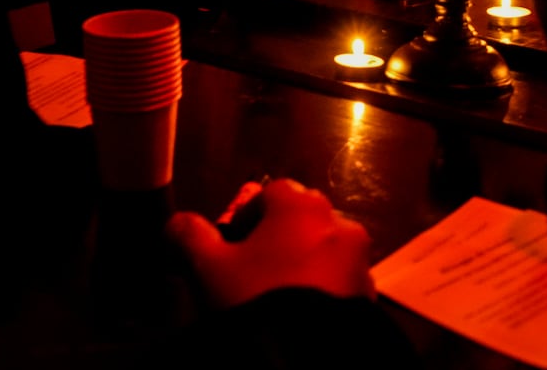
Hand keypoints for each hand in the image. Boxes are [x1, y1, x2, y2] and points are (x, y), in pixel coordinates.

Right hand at [167, 178, 374, 307]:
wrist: (305, 360)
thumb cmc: (256, 298)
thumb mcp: (208, 268)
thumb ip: (189, 236)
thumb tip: (176, 223)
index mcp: (301, 205)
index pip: (271, 192)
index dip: (246, 216)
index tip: (231, 246)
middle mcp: (338, 223)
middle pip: (301, 218)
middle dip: (278, 237)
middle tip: (253, 272)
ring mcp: (359, 260)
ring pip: (323, 251)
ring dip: (303, 264)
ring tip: (278, 298)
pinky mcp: (369, 296)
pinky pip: (339, 282)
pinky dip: (322, 290)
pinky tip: (300, 316)